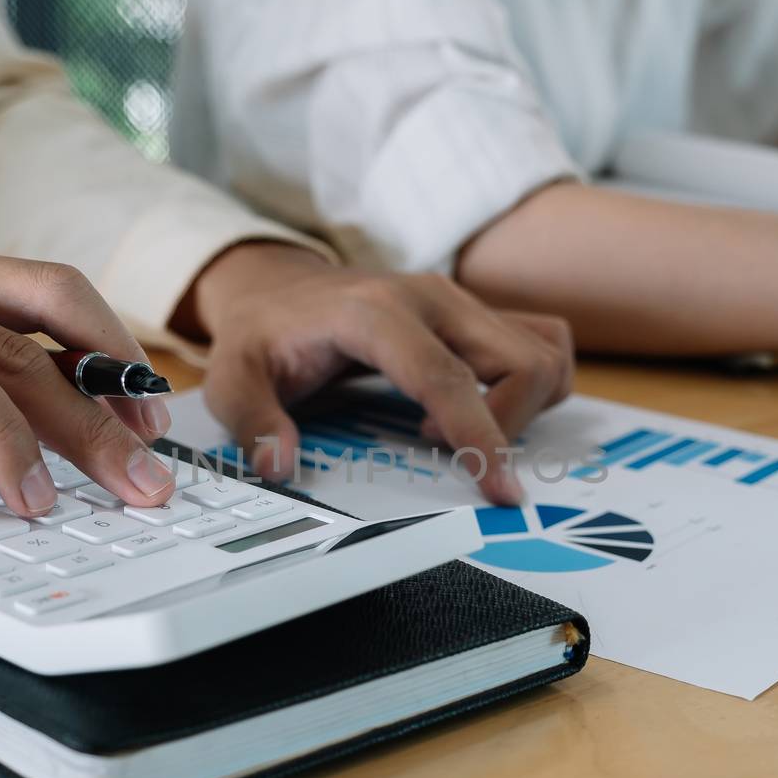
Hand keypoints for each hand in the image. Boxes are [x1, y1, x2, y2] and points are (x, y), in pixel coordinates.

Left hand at [176, 243, 574, 503]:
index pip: (447, 378)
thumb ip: (253, 422)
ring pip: (545, 350)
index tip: (501, 491)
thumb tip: (280, 465)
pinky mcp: (475, 311)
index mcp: (375, 313)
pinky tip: (477, 405)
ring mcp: (460, 300)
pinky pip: (543, 341)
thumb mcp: (232, 379)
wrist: (277, 286)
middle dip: (505, 425)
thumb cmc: (263, 335)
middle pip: (522, 362)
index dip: (480, 437)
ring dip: (523, 404)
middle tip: (436, 449)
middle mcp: (432, 297)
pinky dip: (531, 384)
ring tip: (453, 427)